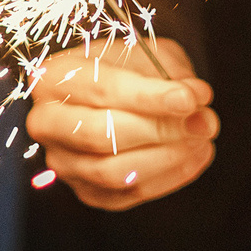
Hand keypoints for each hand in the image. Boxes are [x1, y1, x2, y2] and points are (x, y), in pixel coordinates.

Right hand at [26, 38, 217, 210]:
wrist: (116, 93)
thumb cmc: (129, 69)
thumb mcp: (149, 55)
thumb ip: (171, 74)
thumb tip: (197, 101)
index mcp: (53, 77)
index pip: (100, 89)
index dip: (149, 97)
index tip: (190, 98)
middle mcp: (46, 123)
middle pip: (101, 135)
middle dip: (159, 130)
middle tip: (204, 122)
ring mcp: (63, 162)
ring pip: (113, 172)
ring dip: (168, 157)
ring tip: (202, 137)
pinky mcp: (86, 191)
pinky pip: (128, 195)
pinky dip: (169, 177)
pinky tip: (195, 155)